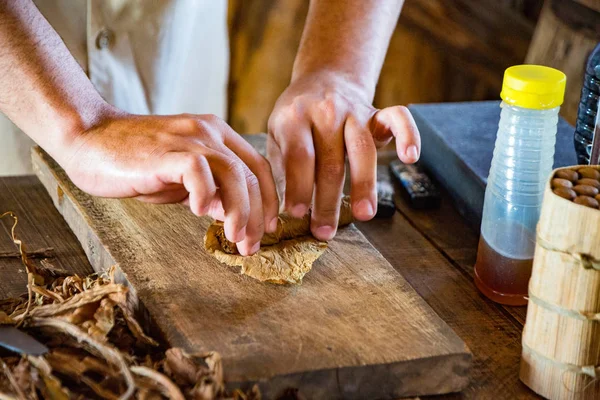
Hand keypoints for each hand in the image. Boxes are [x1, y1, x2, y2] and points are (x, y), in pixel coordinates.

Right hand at [59, 111, 278, 255]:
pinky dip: (205, 194)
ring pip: (234, 173)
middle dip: (258, 215)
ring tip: (235, 238)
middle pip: (252, 174)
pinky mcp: (166, 151)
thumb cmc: (136, 163)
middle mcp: (209, 132)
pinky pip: (198, 170)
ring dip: (240, 211)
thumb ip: (210, 192)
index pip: (258, 167)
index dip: (269, 200)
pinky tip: (199, 213)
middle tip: (251, 246)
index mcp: (217, 135)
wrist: (89, 139)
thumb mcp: (182, 180)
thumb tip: (234, 215)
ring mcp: (188, 138)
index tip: (267, 229)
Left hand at [267, 72, 420, 240]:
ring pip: (362, 149)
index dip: (298, 186)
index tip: (296, 214)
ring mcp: (354, 110)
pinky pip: (399, 118)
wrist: (323, 79)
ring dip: (364, 184)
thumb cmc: (297, 120)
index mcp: (294, 117)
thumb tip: (277, 215)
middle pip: (330, 161)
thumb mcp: (277, 135)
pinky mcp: (377, 112)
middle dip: (327, 201)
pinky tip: (411, 157)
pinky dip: (409, 134)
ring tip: (365, 215)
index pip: (299, 156)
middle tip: (324, 231)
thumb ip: (280, 168)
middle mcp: (326, 111)